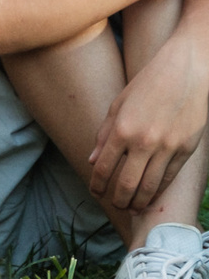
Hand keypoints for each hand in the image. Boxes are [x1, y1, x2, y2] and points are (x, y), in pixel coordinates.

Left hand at [89, 41, 208, 212]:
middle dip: (117, 199)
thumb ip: (104, 134)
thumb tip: (92, 160)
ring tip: (132, 207)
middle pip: (127, 183)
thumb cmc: (148, 85)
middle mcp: (144, 142)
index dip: (97, 185)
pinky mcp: (186, 149)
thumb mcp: (118, 105)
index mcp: (122, 129)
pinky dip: (159, 190)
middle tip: (114, 205)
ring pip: (150, 186)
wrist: (186, 71)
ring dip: (139, 201)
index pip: (103, 167)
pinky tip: (152, 196)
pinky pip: (170, 177)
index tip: (96, 193)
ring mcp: (168, 147)